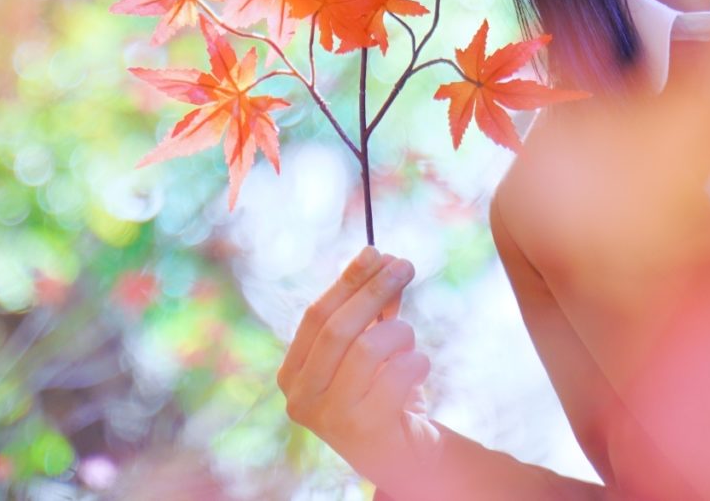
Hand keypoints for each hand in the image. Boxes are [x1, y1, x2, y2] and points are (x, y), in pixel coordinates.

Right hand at [279, 247, 435, 481]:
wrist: (405, 456)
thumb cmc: (383, 395)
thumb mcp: (372, 348)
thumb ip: (373, 310)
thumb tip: (384, 259)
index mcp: (292, 376)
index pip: (315, 316)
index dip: (348, 280)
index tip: (376, 251)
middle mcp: (302, 400)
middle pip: (338, 328)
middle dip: (375, 289)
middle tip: (405, 265)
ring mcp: (330, 419)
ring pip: (368, 348)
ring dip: (399, 333)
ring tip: (408, 342)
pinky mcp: (366, 432)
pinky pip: (398, 374)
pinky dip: (416, 361)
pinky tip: (417, 370)